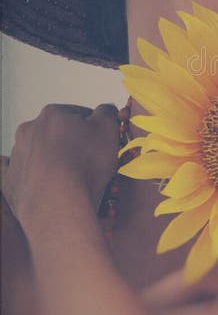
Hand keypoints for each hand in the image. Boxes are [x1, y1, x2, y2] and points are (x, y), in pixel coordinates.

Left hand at [1, 104, 119, 227]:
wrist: (58, 203)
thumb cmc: (83, 167)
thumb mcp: (109, 129)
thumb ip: (108, 113)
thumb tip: (105, 110)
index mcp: (52, 114)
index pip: (78, 115)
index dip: (93, 129)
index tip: (100, 142)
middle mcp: (30, 131)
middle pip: (57, 133)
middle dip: (72, 144)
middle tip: (89, 161)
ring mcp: (18, 156)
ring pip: (40, 153)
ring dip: (55, 160)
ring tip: (73, 178)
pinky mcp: (11, 180)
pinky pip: (21, 174)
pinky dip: (32, 176)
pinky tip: (44, 181)